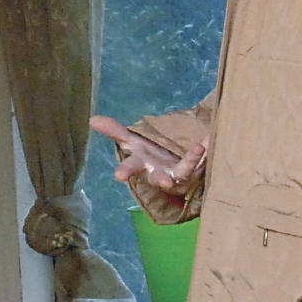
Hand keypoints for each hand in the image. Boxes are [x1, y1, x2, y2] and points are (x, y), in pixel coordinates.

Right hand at [89, 116, 207, 195]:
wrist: (172, 167)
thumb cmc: (149, 155)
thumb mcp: (132, 142)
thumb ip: (114, 131)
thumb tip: (91, 119)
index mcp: (141, 164)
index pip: (130, 168)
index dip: (125, 171)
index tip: (119, 176)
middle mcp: (158, 173)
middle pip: (158, 179)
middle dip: (161, 180)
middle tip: (166, 181)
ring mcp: (177, 175)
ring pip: (184, 172)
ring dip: (190, 160)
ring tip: (198, 147)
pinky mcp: (194, 173)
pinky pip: (202, 162)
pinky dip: (206, 150)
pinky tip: (210, 138)